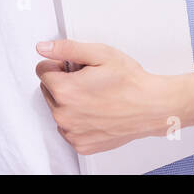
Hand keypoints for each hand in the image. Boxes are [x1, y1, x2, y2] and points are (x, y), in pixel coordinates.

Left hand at [34, 39, 182, 155]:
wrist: (151, 107)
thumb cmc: (130, 82)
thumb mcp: (99, 54)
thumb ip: (66, 49)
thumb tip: (42, 48)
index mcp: (65, 91)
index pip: (42, 70)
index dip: (59, 64)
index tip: (76, 67)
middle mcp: (64, 115)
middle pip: (48, 90)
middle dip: (64, 82)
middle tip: (89, 80)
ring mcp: (72, 132)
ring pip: (58, 109)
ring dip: (70, 102)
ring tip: (95, 96)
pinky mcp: (81, 144)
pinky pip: (69, 128)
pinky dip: (78, 120)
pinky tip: (96, 112)